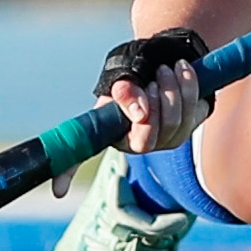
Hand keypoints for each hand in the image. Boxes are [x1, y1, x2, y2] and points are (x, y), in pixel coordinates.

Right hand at [51, 28, 213, 197]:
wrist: (166, 59)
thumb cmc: (138, 74)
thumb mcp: (124, 78)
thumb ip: (125, 92)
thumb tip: (140, 114)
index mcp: (111, 132)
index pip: (81, 156)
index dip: (66, 173)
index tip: (56, 191)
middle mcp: (138, 143)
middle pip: (148, 137)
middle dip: (154, 103)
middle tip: (152, 78)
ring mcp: (167, 139)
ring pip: (175, 122)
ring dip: (173, 89)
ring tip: (166, 69)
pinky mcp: (190, 126)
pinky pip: (194, 111)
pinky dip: (189, 85)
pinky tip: (183, 70)